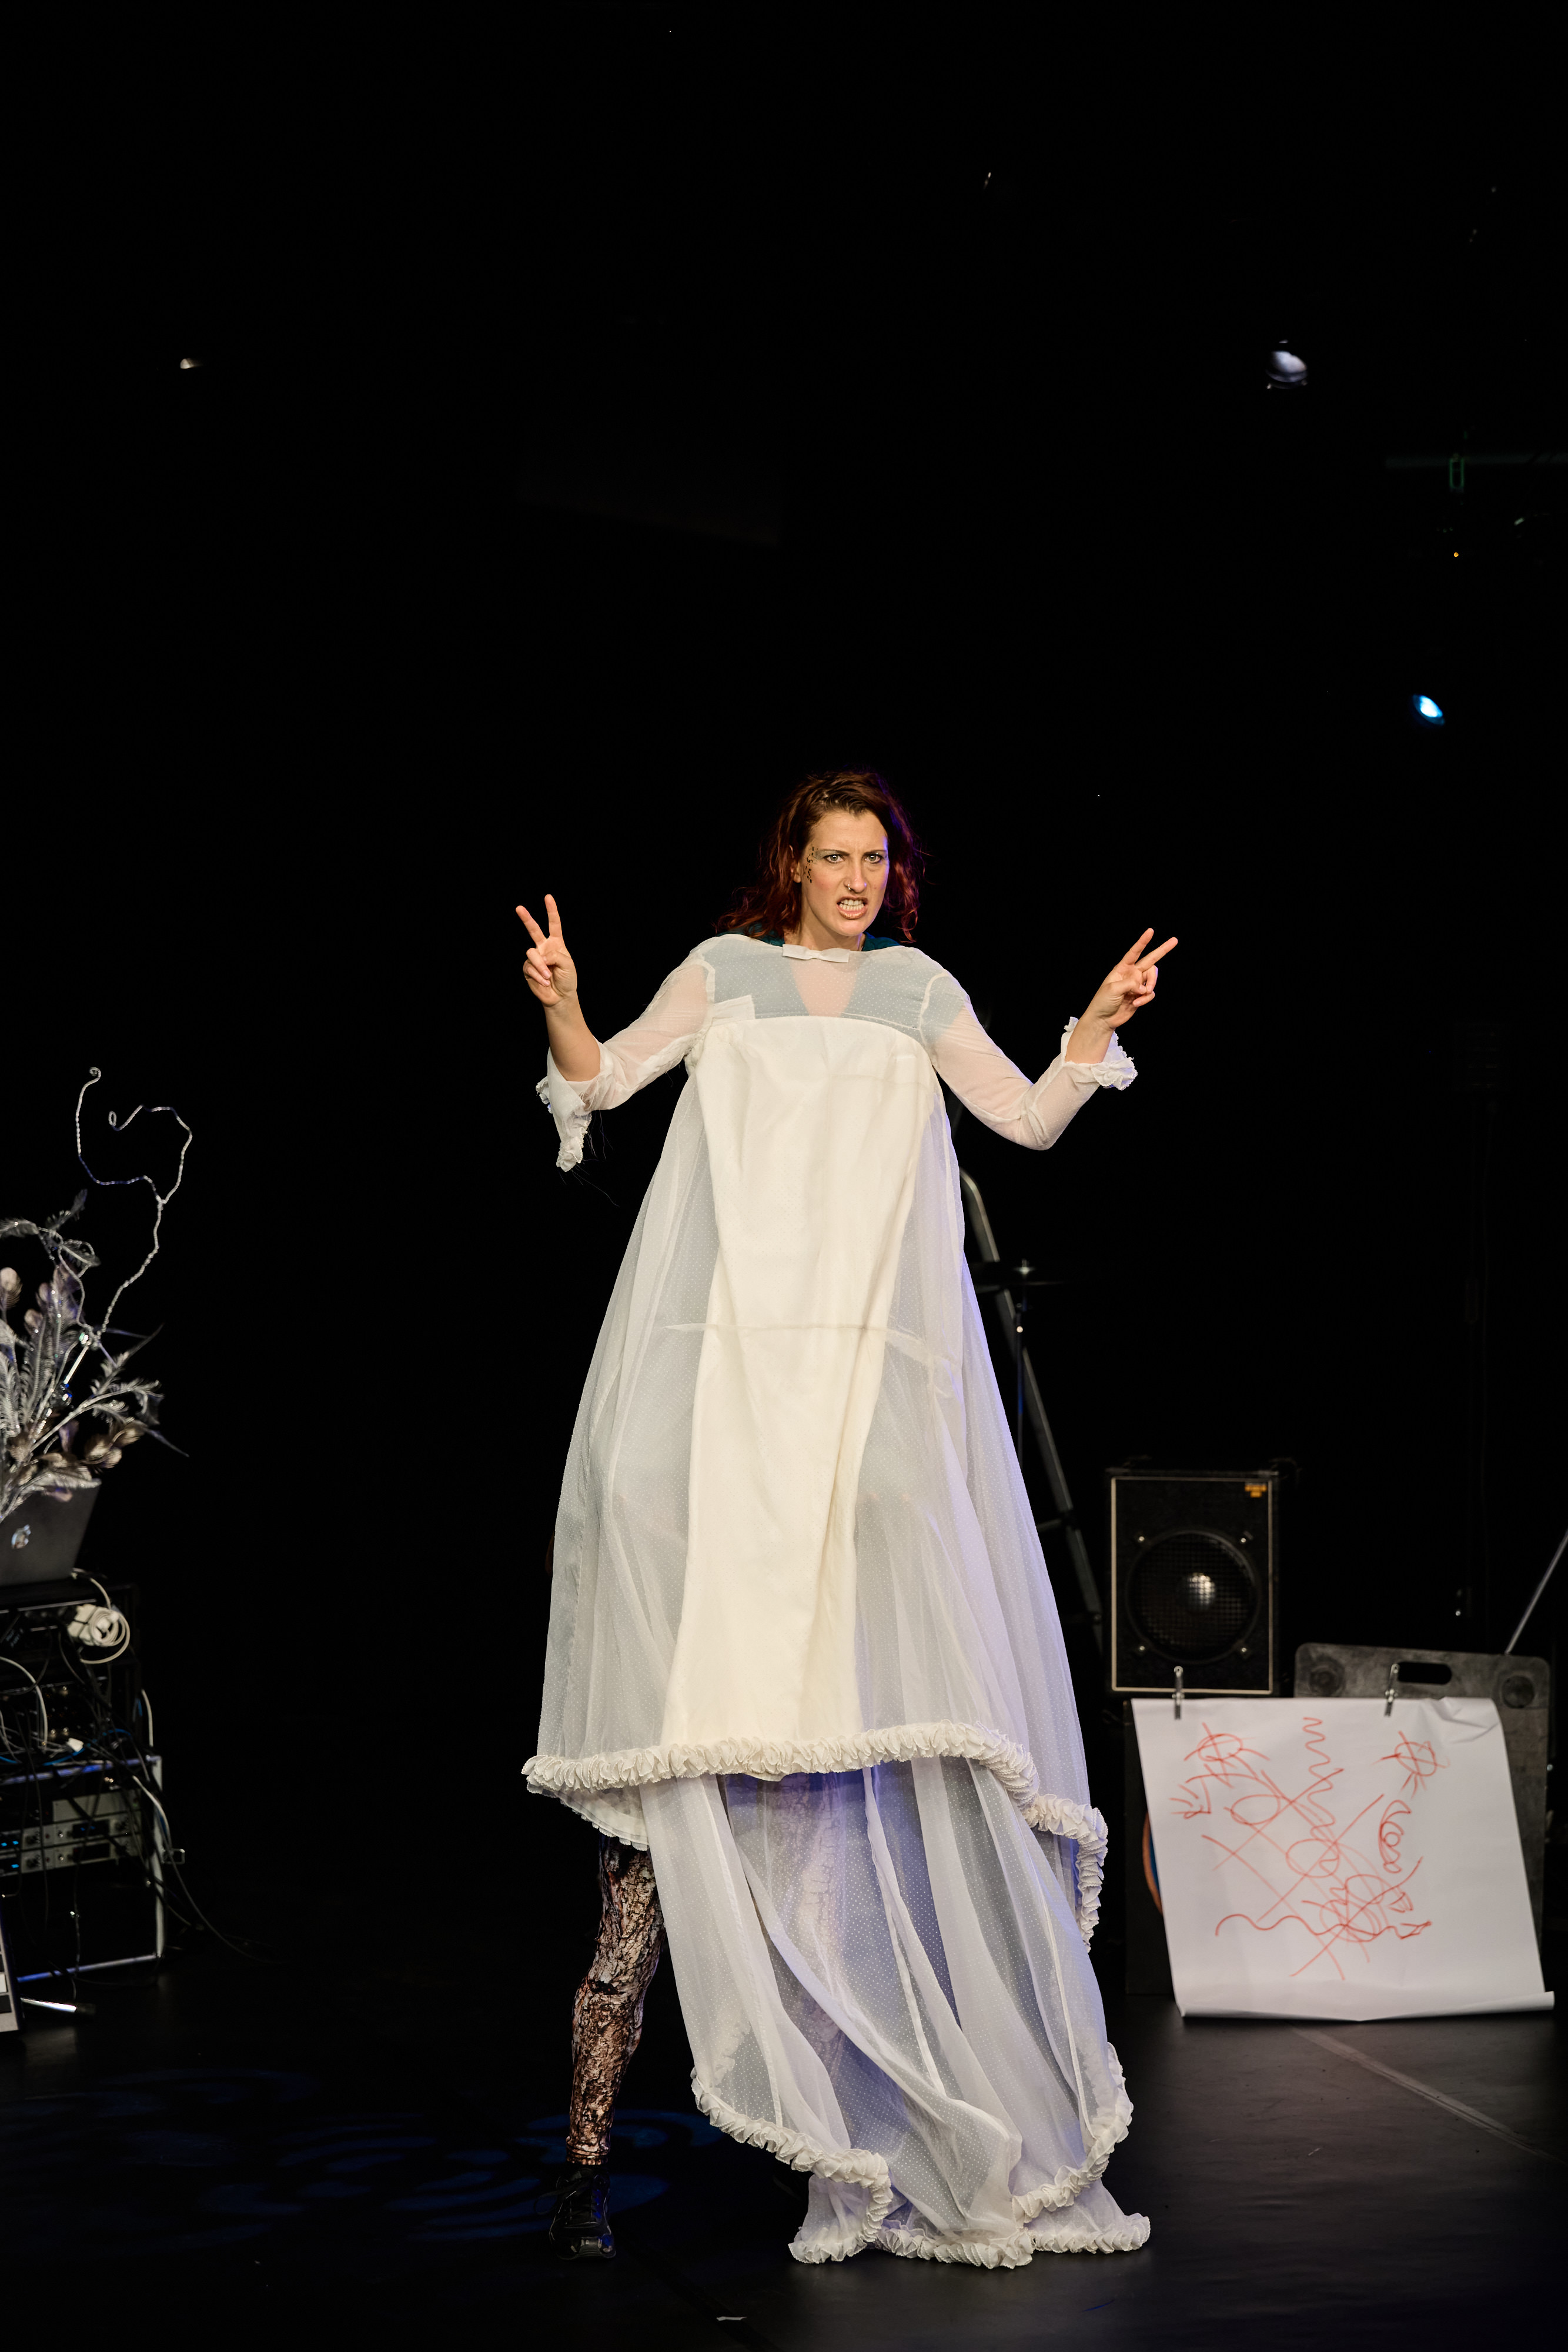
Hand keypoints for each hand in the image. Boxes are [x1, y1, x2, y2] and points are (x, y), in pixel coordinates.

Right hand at [516, 895, 578, 1007]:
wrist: (560, 997)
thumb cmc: (567, 979)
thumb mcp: (568, 964)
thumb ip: (555, 955)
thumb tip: (540, 955)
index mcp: (556, 944)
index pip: (554, 924)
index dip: (551, 911)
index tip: (548, 897)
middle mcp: (544, 948)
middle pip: (534, 930)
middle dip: (526, 919)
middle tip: (519, 908)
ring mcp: (535, 958)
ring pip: (531, 953)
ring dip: (541, 965)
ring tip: (548, 976)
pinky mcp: (528, 969)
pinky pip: (529, 967)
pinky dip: (538, 975)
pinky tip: (544, 981)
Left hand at [1070, 928, 1176, 1056]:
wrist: (1103, 1019)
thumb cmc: (1103, 1001)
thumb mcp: (1113, 989)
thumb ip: (1130, 984)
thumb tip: (1144, 987)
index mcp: (1122, 968)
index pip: (1134, 952)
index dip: (1143, 942)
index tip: (1150, 931)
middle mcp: (1132, 974)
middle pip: (1150, 960)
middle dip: (1162, 950)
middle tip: (1174, 940)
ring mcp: (1138, 985)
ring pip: (1153, 979)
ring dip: (1151, 985)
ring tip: (1142, 994)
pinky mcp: (1141, 996)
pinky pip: (1150, 993)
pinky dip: (1145, 999)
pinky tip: (1135, 1004)